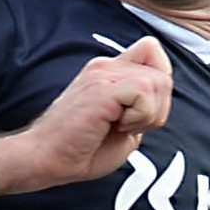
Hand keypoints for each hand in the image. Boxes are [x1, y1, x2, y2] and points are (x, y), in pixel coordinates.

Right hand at [16, 35, 172, 186]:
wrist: (45, 159)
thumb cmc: (79, 149)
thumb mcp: (122, 124)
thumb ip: (141, 108)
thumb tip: (160, 104)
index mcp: (108, 71)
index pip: (152, 51)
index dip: (159, 83)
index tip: (139, 113)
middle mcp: (105, 66)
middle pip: (163, 73)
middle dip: (158, 108)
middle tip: (128, 125)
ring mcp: (102, 74)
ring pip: (159, 82)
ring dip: (148, 114)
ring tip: (119, 126)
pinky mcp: (101, 88)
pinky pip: (144, 92)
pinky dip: (139, 116)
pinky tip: (115, 126)